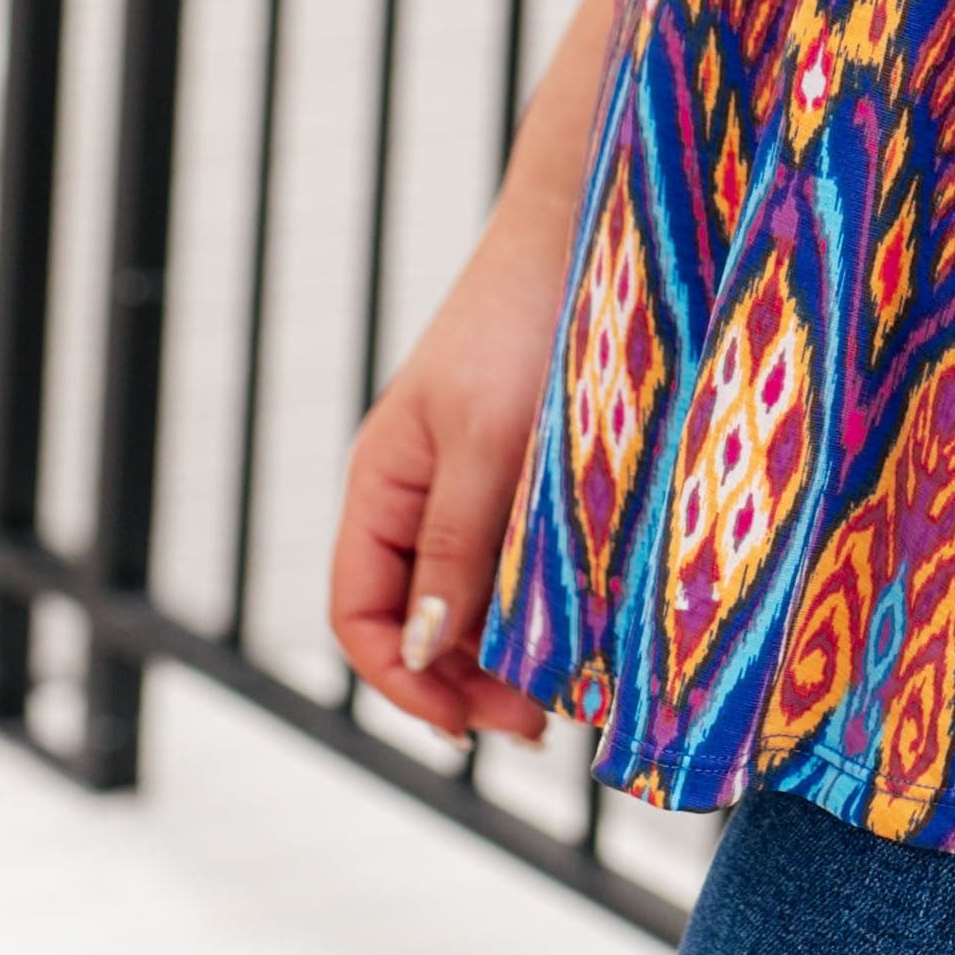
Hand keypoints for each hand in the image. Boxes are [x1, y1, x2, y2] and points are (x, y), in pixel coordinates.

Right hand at [330, 209, 569, 744]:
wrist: (589, 230)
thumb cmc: (524, 323)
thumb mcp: (487, 443)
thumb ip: (456, 544)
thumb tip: (427, 650)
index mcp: (384, 486)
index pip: (360, 615)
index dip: (402, 682)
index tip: (467, 725)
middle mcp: (422, 496)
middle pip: (421, 622)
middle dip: (470, 682)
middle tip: (543, 722)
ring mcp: (477, 486)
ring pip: (479, 599)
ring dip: (516, 651)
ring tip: (579, 686)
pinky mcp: (531, 474)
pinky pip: (523, 561)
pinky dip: (550, 603)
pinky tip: (594, 626)